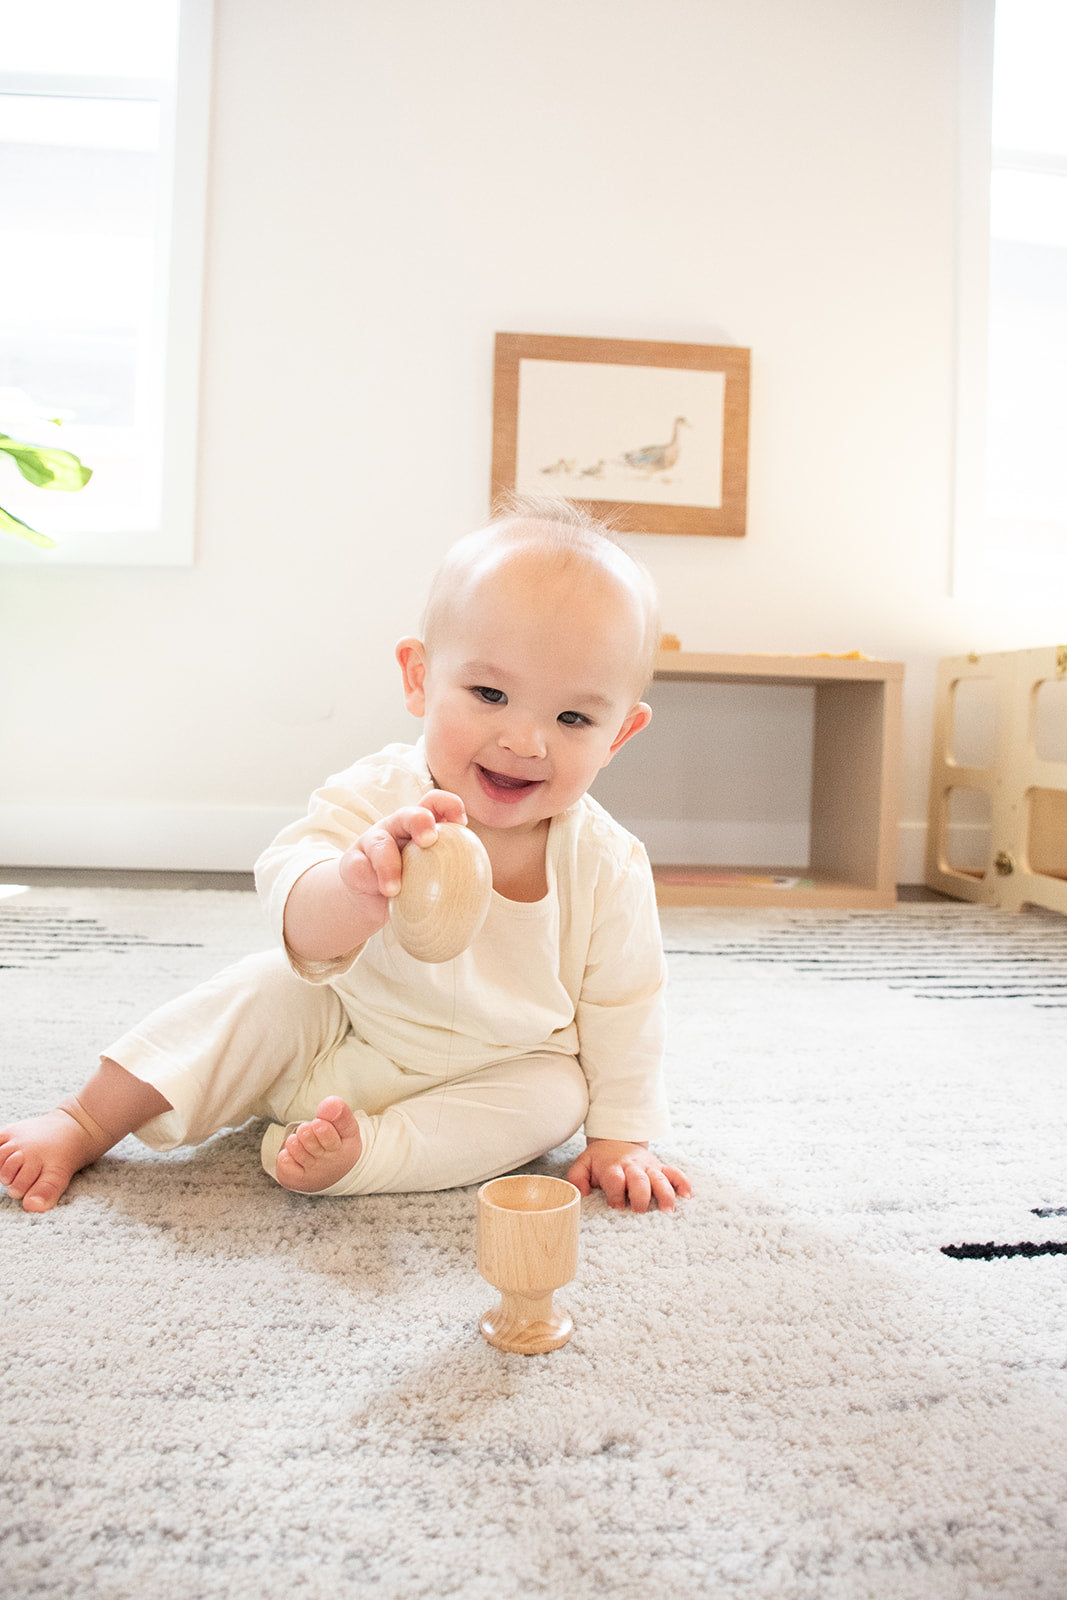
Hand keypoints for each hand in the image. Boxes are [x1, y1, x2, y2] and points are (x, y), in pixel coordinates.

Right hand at [337, 790, 466, 909]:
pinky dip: (372, 880)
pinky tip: (384, 893)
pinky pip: (360, 868)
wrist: (372, 900)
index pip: (435, 803)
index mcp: (420, 826)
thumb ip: (453, 876)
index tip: (461, 821)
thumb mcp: (434, 875)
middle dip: (420, 821)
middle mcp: (397, 827)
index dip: (449, 804)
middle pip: (408, 814)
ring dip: (389, 864)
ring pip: (380, 842)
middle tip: (430, 840)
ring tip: (395, 888)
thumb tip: (482, 896)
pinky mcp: (353, 863)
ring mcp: (373, 843)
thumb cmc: (412, 883)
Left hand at [567, 1139, 690, 1213]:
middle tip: (639, 1210)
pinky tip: (687, 1196)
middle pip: (639, 1180)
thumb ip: (578, 1177)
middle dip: (641, 1195)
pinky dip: (682, 1183)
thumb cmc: (600, 1160)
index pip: (615, 1179)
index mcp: (613, 1167)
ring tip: (668, 1209)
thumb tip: (582, 1193)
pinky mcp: (660, 1168)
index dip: (615, 1193)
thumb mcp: (583, 1164)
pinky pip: (674, 1173)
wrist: (616, 1140)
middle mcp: (632, 1167)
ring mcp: (648, 1168)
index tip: (615, 1205)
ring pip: (659, 1178)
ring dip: (665, 1193)